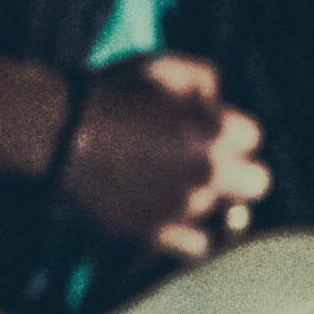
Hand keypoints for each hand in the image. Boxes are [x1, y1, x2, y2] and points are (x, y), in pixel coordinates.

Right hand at [60, 54, 269, 257]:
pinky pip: (199, 247)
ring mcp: (183, 206)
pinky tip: (172, 216)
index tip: (205, 131)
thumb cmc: (106, 95)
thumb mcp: (160, 67)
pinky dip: (190, 235)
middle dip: (236, 171)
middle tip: (206, 165)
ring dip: (206, 199)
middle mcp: (208, 172)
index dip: (227, 130)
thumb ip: (202, 77)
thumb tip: (217, 95)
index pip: (253, 137)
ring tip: (174, 185)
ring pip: (226, 214)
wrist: (56, 132)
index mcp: (214, 131)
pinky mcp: (157, 233)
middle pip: (258, 183)